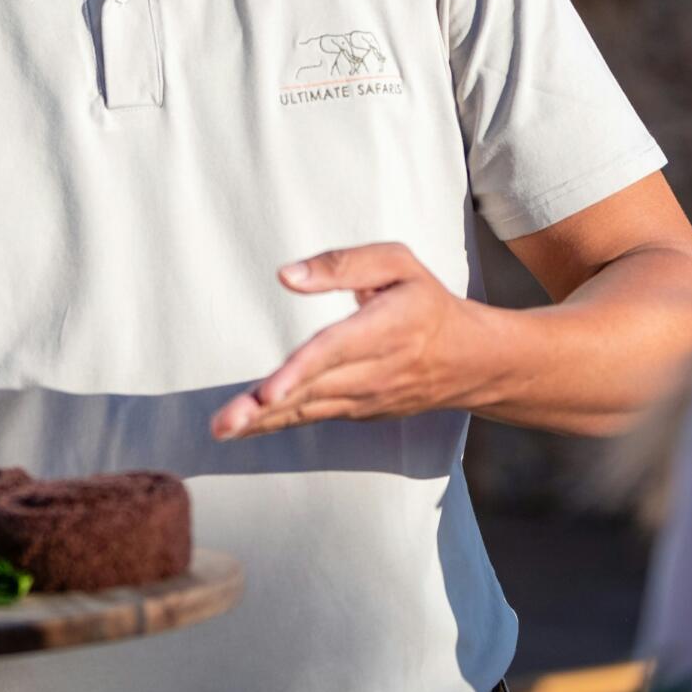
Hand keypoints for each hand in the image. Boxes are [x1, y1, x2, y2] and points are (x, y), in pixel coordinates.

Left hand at [210, 243, 493, 440]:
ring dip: (263, 422)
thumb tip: (286, 275)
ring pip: (308, 410)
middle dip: (265, 408)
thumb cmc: (425, 301)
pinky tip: (245, 427)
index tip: (268, 392)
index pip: (336, 351)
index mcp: (384, 328)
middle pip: (313, 390)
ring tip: (222, 429)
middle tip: (223, 423)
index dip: (299, 372)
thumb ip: (343, 263)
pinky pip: (313, 416)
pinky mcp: (358, 411)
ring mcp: (366, 397)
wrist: (468, 359)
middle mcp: (374, 370)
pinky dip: (278, 423)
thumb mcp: (397, 262)